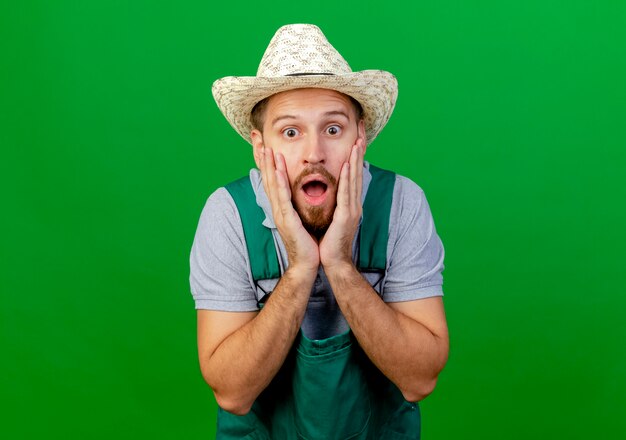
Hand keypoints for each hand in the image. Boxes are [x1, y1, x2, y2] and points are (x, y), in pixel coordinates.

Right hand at [257, 146, 319, 275]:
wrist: (308, 263)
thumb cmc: (308, 242)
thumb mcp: (302, 218)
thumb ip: (299, 205)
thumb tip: (302, 192)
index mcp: (282, 208)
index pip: (273, 181)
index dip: (268, 164)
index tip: (265, 147)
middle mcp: (278, 209)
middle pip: (269, 180)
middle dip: (265, 160)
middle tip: (260, 141)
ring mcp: (281, 215)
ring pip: (273, 186)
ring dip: (271, 167)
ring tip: (269, 150)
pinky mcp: (288, 221)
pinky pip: (283, 200)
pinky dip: (280, 184)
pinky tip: (278, 172)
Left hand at [319, 139, 364, 269]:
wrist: (333, 261)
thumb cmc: (329, 241)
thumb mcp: (331, 216)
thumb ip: (332, 203)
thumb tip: (328, 191)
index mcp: (349, 202)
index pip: (353, 174)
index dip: (355, 155)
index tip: (356, 137)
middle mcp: (353, 203)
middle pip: (357, 172)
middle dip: (359, 151)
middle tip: (361, 131)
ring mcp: (351, 209)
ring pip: (354, 179)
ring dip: (356, 159)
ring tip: (358, 141)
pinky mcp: (346, 216)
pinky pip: (347, 193)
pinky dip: (348, 178)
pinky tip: (349, 165)